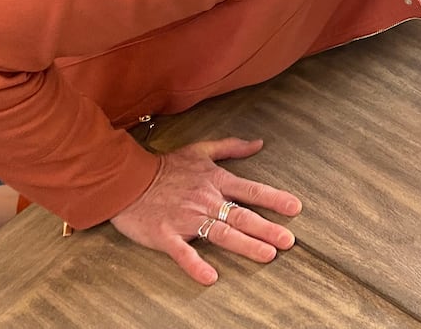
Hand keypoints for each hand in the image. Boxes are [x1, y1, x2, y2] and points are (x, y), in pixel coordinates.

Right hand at [110, 138, 300, 285]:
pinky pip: (182, 252)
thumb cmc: (164, 166)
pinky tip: (210, 277)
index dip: (274, 199)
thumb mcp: (199, 150)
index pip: (251, 190)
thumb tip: (258, 143)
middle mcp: (205, 201)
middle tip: (288, 242)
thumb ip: (231, 147)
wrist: (125, 179)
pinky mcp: (165, 235)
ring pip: (221, 233)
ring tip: (267, 255)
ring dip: (245, 245)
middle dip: (267, 228)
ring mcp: (186, 219)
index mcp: (215, 181)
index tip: (295, 208)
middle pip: (242, 216)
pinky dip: (195, 264)